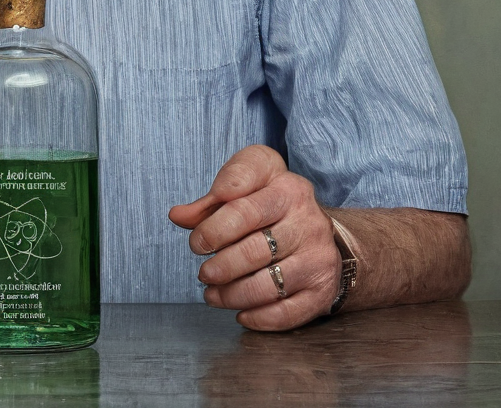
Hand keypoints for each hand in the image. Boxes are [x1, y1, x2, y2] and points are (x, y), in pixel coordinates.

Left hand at [168, 145, 341, 329]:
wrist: (316, 224)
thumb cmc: (270, 200)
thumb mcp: (245, 183)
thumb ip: (210, 201)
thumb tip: (177, 216)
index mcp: (286, 188)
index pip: (242, 208)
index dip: (213, 228)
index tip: (196, 242)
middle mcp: (308, 221)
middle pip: (254, 249)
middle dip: (221, 266)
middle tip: (203, 273)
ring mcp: (318, 256)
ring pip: (269, 284)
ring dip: (233, 294)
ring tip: (212, 294)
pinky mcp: (323, 288)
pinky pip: (289, 312)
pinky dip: (259, 318)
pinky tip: (240, 313)